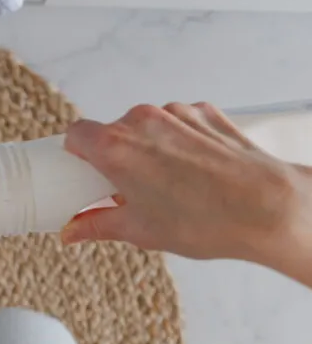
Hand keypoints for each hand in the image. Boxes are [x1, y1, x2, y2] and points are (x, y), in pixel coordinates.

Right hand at [61, 103, 311, 281]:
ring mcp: (176, 113)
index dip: (78, 153)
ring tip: (171, 183)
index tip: (85, 171)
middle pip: (114, 131)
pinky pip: (179, 122)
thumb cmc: (206, 220)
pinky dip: (181, 141)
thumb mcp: (141, 231)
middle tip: (132, 189)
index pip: (76, 134)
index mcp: (115, 148)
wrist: (269, 208)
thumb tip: (74, 230)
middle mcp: (142, 122)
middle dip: (118, 156)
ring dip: (151, 148)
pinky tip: (196, 170)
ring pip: (148, 127)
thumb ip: (98, 225)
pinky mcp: (204, 113)